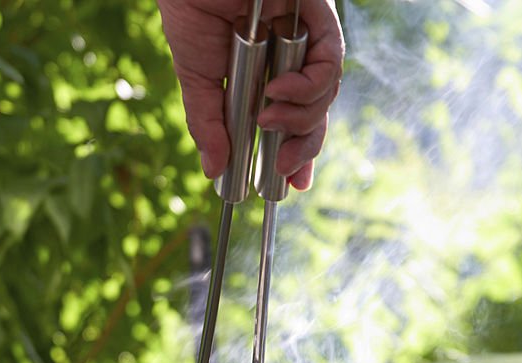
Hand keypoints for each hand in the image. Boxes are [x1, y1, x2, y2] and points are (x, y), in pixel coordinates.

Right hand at [157, 0, 343, 190]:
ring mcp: (305, 38)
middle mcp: (290, 57)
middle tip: (284, 172)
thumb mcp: (197, 77)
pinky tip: (279, 91)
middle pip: (314, 114)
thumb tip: (213, 170)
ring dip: (300, 119)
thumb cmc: (192, 8)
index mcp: (264, 73)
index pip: (290, 120)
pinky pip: (329, 63)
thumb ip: (209, 123)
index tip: (289, 186)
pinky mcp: (318, 16)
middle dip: (303, 148)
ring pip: (324, 95)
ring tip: (268, 121)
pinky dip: (308, 85)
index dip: (294, 153)